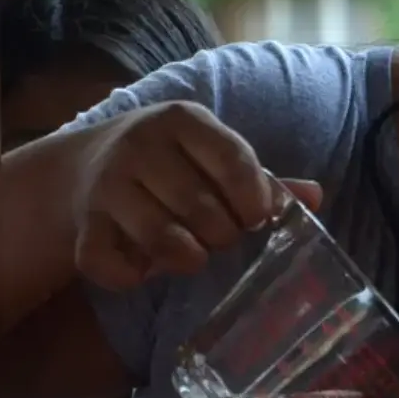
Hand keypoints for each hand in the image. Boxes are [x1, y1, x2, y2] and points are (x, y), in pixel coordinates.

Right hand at [71, 101, 322, 289]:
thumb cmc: (174, 165)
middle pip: (202, 207)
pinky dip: (131, 276)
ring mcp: (107, 184)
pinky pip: (108, 262)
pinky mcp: (83, 222)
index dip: (256, 199)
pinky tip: (144, 271)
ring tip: (194, 254)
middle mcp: (141, 145)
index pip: (234, 161)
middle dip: (223, 234)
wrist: (86, 166)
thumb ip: (263, 180)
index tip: (257, 219)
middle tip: (222, 237)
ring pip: (161, 238)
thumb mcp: (214, 158)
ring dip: (188, 258)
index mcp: (184, 120)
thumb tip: (316, 197)